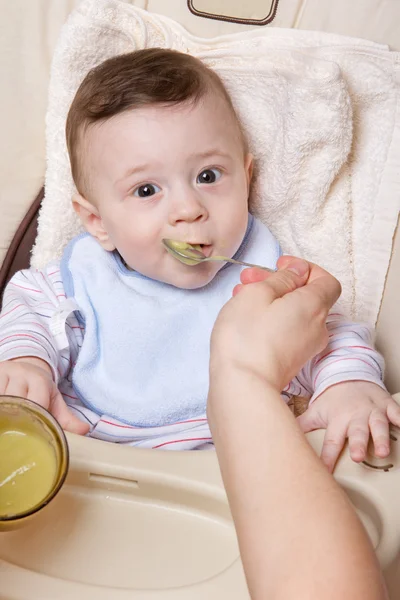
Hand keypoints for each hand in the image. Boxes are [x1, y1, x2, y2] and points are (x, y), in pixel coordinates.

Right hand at [0, 357, 88, 434]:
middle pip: (17, 400)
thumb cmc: (41, 389)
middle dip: (16, 416)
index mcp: (40, 380)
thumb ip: (68, 419)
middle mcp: (22, 374)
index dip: (35, 417)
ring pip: (3, 396)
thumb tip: (85, 432)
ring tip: (7, 424)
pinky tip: (2, 413)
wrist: (25, 368)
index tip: (33, 432)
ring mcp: (5, 372)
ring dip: (4, 410)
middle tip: (16, 432)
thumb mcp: (55, 401)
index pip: (37, 402)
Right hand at [210, 256, 340, 391]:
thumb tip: (298, 272)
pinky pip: (287, 331)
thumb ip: (282, 278)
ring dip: (270, 300)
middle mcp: (317, 327)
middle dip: (279, 282)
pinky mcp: (291, 360)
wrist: (242, 385)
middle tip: (250, 278)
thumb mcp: (259, 293)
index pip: (326, 281)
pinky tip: (246, 318)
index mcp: (314, 305)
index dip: (305, 269)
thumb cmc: (247, 336)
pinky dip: (271, 319)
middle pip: (306, 296)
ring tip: (240, 296)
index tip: (281, 265)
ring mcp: (306, 347)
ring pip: (293, 314)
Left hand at [297, 381, 399, 471]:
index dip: (327, 457)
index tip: (323, 472)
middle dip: (357, 444)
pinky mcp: (386, 404)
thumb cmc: (332, 400)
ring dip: (380, 437)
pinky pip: (395, 410)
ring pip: (378, 424)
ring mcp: (372, 410)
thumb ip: (302, 426)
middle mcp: (354, 416)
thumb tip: (280, 436)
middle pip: (356, 432)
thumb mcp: (316, 412)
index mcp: (337, 420)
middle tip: (358, 458)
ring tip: (382, 451)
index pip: (331, 442)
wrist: (348, 375)